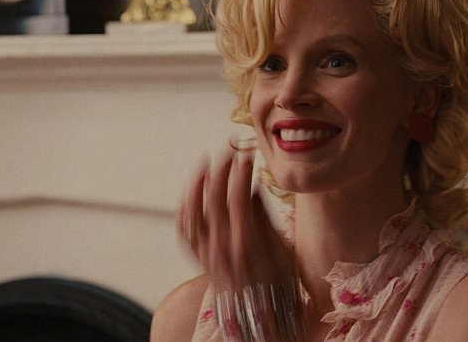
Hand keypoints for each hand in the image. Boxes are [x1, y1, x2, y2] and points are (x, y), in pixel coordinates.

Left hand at [177, 149, 294, 291]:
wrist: (259, 315)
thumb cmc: (278, 282)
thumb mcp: (283, 250)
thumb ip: (265, 218)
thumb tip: (252, 187)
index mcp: (247, 245)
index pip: (238, 199)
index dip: (241, 174)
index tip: (247, 157)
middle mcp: (222, 248)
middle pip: (214, 199)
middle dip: (221, 170)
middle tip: (229, 152)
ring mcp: (207, 253)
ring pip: (192, 211)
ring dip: (196, 183)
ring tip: (205, 163)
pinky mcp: (199, 257)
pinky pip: (184, 229)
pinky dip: (185, 206)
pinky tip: (192, 190)